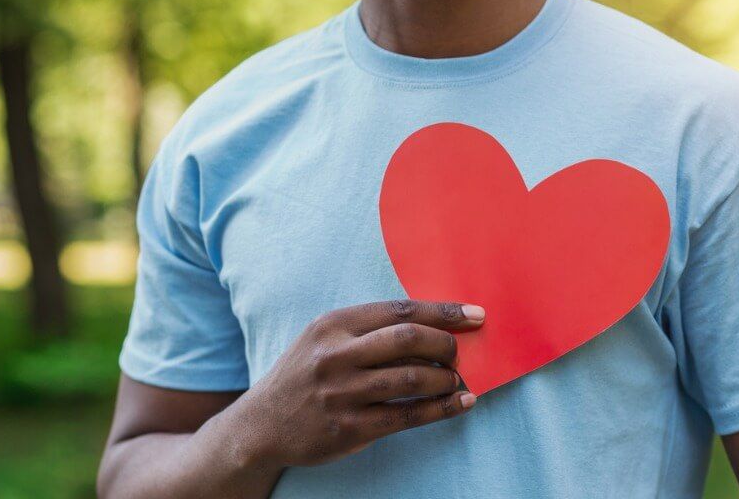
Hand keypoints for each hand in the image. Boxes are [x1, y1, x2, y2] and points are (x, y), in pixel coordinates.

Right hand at [225, 299, 483, 468]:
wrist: (262, 424)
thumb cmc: (305, 375)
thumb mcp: (323, 339)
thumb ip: (367, 330)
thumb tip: (433, 325)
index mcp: (332, 325)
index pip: (399, 310)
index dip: (443, 312)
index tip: (475, 315)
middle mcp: (335, 356)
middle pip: (408, 339)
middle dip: (446, 344)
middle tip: (460, 353)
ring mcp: (342, 393)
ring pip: (412, 378)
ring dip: (446, 378)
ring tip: (457, 380)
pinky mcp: (349, 428)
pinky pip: (408, 415)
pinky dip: (442, 409)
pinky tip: (462, 403)